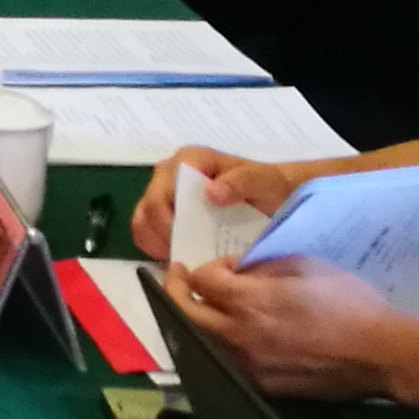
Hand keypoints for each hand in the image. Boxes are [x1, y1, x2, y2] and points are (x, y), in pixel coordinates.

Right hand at [125, 146, 308, 260]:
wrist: (276, 194)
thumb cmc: (268, 186)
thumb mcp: (263, 182)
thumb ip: (240, 182)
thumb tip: (210, 193)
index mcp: (188, 160)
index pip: (162, 191)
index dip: (167, 220)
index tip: (186, 241)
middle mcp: (170, 172)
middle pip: (148, 207)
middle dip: (162, 236)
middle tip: (186, 257)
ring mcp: (164, 191)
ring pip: (142, 219)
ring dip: (156, 242)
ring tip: (181, 258)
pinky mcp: (164, 208)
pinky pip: (144, 228)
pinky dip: (154, 245)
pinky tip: (175, 254)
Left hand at [165, 255, 408, 399]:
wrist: (381, 354)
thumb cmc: (348, 304)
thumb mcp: (304, 266)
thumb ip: (262, 267)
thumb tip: (237, 272)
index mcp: (249, 303)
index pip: (201, 280)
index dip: (209, 267)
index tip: (225, 266)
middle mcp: (239, 337)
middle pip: (184, 312)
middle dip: (176, 289)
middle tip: (177, 276)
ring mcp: (247, 366)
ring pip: (198, 340)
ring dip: (193, 319)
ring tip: (199, 304)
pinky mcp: (261, 386)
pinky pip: (223, 362)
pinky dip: (216, 344)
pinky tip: (226, 333)